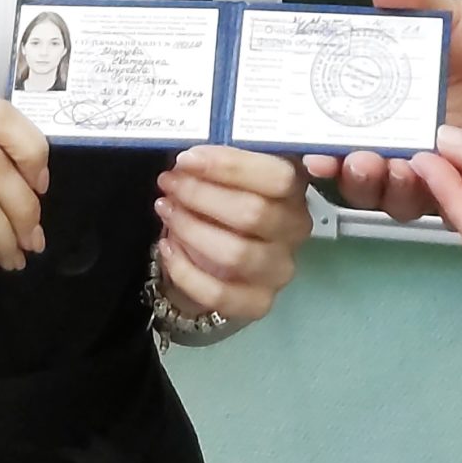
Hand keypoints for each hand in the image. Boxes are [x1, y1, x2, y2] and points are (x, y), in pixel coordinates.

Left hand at [155, 146, 312, 326]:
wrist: (219, 260)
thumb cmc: (222, 203)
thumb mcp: (225, 176)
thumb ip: (219, 163)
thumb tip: (189, 159)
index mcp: (294, 190)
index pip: (278, 177)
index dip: (230, 166)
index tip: (187, 160)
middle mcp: (295, 230)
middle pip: (253, 213)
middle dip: (201, 195)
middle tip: (169, 183)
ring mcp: (279, 269)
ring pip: (236, 253)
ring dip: (191, 228)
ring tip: (166, 210)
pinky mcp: (259, 303)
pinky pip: (219, 293)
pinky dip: (185, 270)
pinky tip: (166, 248)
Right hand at [305, 0, 461, 221]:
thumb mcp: (447, 15)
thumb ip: (414, 4)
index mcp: (383, 108)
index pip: (338, 141)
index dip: (321, 151)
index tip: (310, 152)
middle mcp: (402, 143)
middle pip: (362, 179)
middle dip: (352, 176)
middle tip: (353, 159)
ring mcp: (437, 165)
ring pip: (399, 197)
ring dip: (389, 188)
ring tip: (393, 168)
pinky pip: (450, 201)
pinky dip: (439, 196)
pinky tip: (435, 178)